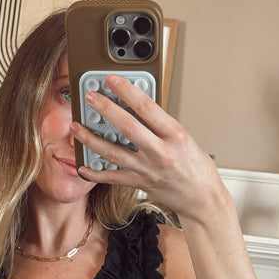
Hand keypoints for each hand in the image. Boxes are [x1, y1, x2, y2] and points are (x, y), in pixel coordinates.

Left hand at [70, 73, 222, 221]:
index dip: (127, 91)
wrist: (201, 198)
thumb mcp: (184, 138)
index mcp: (175, 135)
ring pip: (113, 152)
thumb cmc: (196, 168)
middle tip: (90, 98)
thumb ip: (160, 124)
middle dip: (105, 109)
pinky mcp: (140, 184)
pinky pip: (112, 177)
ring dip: (91, 139)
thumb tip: (136, 108)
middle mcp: (160, 152)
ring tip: (76, 127)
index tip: (112, 80)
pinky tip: (83, 165)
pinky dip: (95, 172)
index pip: (147, 107)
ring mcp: (148, 170)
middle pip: (127, 127)